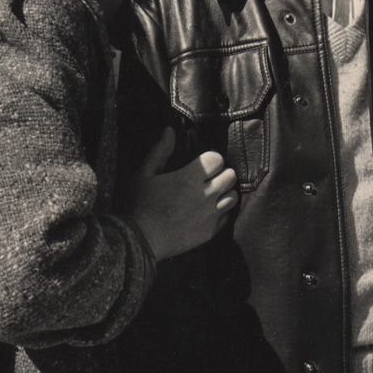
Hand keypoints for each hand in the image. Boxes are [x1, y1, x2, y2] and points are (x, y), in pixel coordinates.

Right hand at [123, 129, 238, 261]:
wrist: (139, 241)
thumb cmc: (139, 205)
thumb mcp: (143, 174)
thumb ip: (160, 151)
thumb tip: (170, 130)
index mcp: (189, 178)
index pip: (217, 159)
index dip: (210, 159)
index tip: (201, 164)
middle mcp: (205, 195)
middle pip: (230, 176)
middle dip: (221, 174)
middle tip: (207, 178)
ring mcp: (210, 215)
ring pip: (233, 196)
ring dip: (224, 192)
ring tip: (210, 194)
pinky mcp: (210, 232)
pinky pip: (227, 216)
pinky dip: (222, 211)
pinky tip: (209, 211)